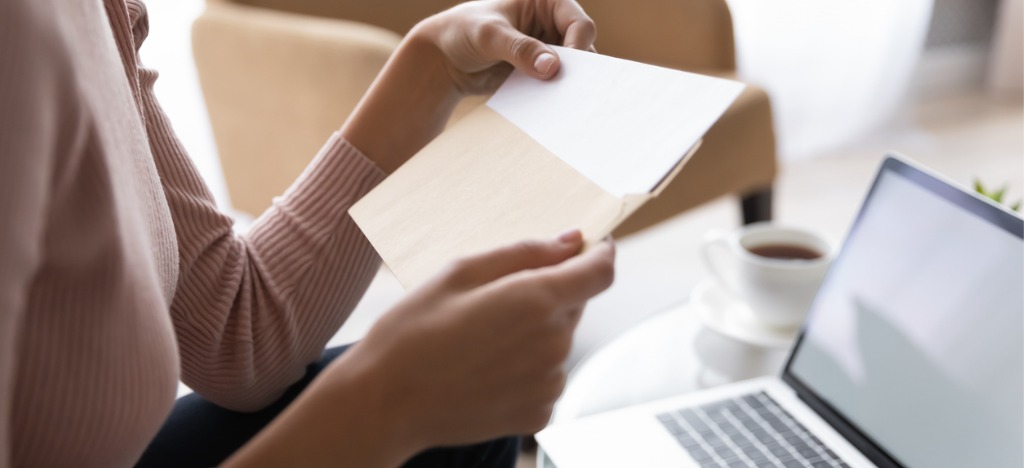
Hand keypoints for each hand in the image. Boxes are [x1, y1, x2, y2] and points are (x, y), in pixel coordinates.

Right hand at [224, 232, 613, 466]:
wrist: (384, 403)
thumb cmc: (413, 331)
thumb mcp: (460, 272)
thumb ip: (525, 253)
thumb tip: (572, 241)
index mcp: (538, 301)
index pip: (600, 271)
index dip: (599, 252)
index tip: (590, 245)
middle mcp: (554, 345)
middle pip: (575, 304)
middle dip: (549, 292)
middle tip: (494, 297)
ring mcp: (549, 384)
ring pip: (559, 341)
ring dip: (536, 332)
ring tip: (480, 338)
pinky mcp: (538, 414)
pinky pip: (546, 376)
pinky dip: (527, 367)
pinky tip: (484, 367)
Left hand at [414, 0, 596, 94]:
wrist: (444, 58)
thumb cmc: (463, 32)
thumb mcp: (490, 36)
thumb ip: (520, 49)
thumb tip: (551, 67)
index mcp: (547, 2)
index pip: (579, 24)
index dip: (578, 46)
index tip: (564, 69)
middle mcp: (552, 24)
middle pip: (582, 48)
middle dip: (578, 70)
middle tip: (573, 91)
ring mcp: (547, 50)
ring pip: (572, 70)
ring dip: (567, 85)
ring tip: (561, 102)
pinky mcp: (539, 72)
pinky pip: (555, 86)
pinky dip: (554, 95)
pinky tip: (548, 108)